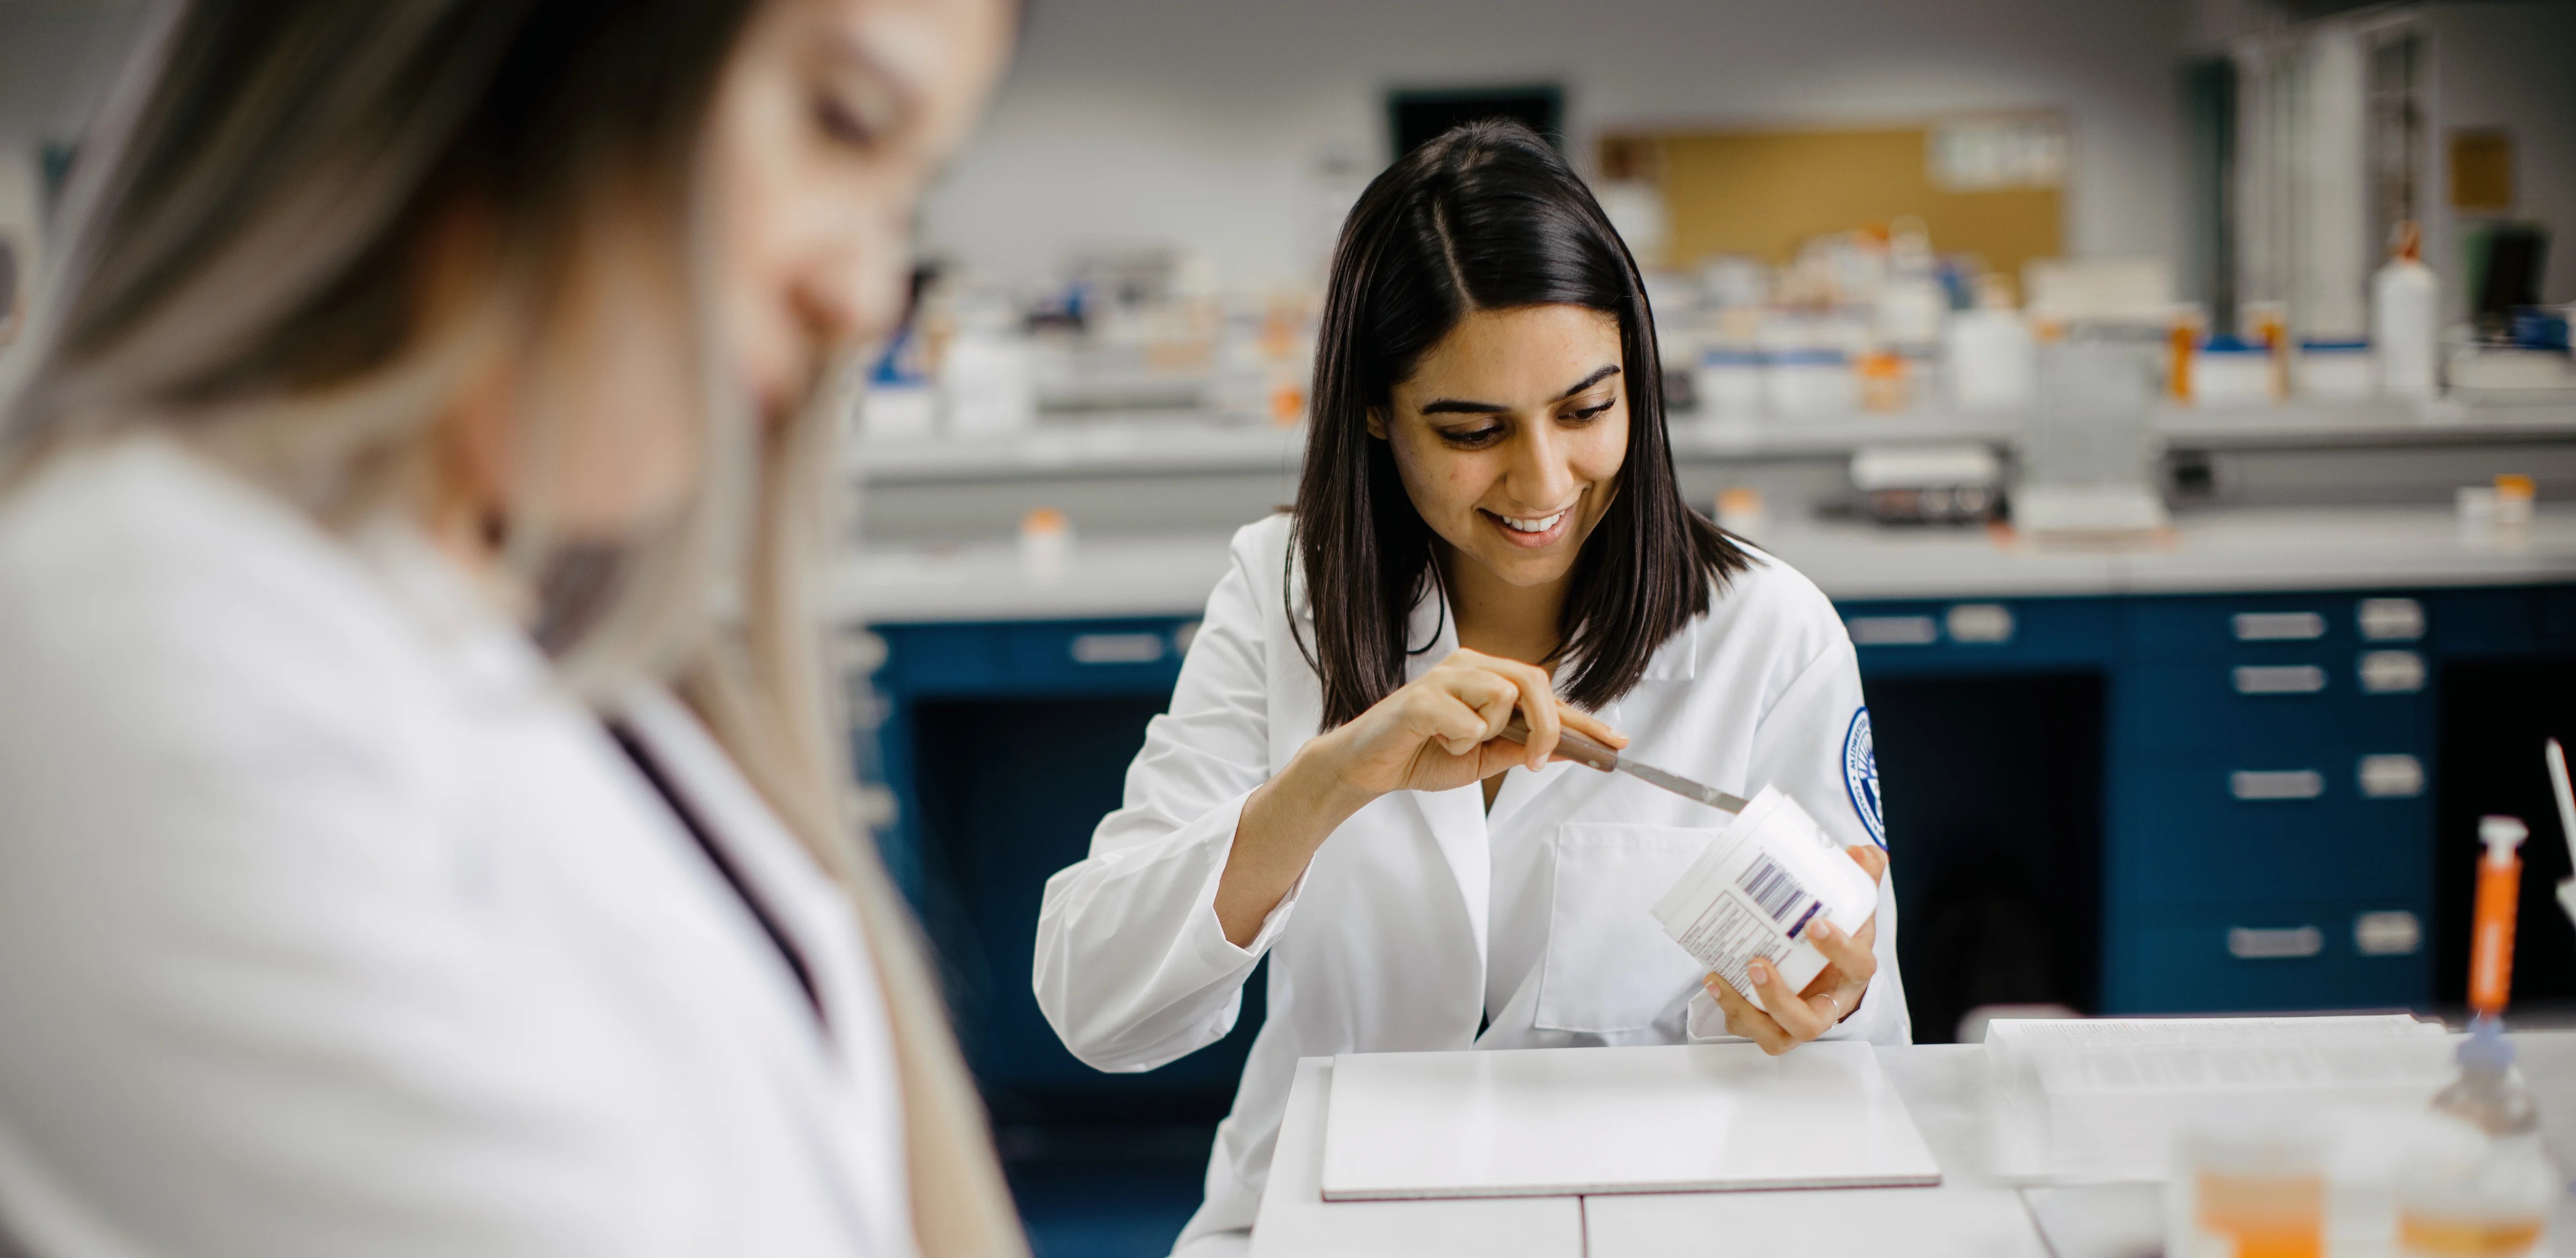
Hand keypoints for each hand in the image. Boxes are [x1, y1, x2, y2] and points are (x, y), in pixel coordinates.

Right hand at [1312, 648, 1626, 799]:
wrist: (1370, 767)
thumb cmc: (1425, 753)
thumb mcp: (1485, 757)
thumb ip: (1524, 747)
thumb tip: (1572, 748)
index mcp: (1487, 675)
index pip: (1547, 693)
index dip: (1584, 720)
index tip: (1617, 744)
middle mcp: (1469, 664)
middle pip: (1533, 681)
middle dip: (1547, 725)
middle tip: (1534, 761)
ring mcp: (1445, 676)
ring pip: (1503, 695)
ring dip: (1487, 733)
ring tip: (1456, 741)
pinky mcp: (1422, 697)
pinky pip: (1468, 720)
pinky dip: (1459, 741)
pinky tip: (1436, 740)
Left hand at [1702, 844, 1888, 1054]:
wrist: (1828, 976)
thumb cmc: (1838, 944)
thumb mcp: (1853, 911)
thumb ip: (1860, 880)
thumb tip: (1863, 853)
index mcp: (1852, 973)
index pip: (1857, 966)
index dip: (1839, 949)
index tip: (1815, 924)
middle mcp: (1825, 1005)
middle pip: (1811, 1023)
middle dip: (1780, 999)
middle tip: (1758, 964)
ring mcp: (1795, 1021)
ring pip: (1776, 1036)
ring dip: (1746, 1010)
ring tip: (1719, 978)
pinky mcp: (1768, 1024)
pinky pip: (1748, 1028)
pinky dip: (1728, 1008)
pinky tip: (1713, 979)